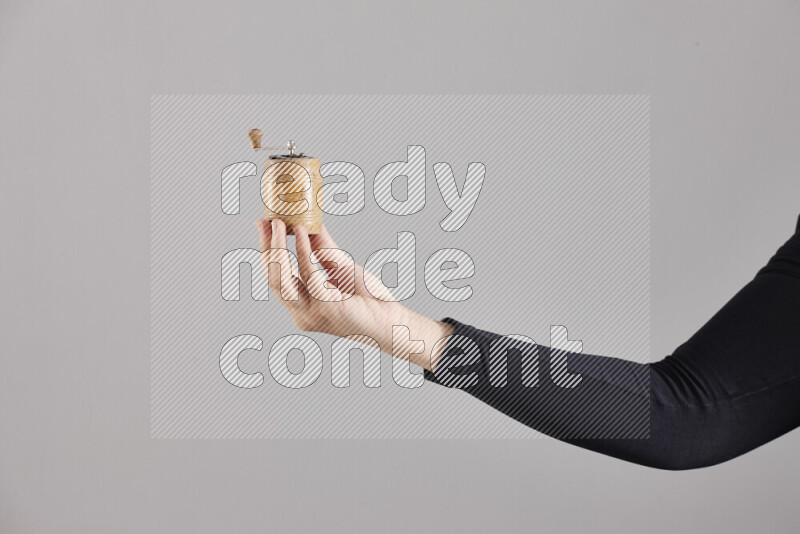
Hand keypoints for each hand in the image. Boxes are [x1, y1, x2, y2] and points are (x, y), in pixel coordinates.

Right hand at [253, 219, 453, 370]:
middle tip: (267, 221)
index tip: (262, 225)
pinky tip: (302, 233)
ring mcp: (310, 313)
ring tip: (281, 224)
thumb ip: (322, 248)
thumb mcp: (339, 266)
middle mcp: (300, 313)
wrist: (390, 319)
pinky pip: (308, 274)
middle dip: (267, 247)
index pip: (274, 277)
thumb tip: (307, 223)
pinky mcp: (324, 307)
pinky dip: (303, 251)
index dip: (266, 250)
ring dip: (278, 248)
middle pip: (272, 277)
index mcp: (300, 305)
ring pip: (281, 278)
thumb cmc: (368, 298)